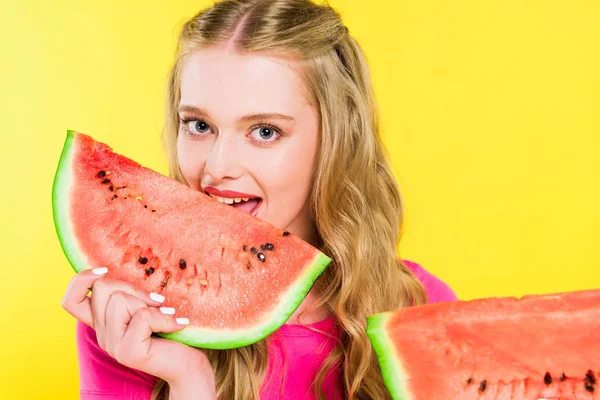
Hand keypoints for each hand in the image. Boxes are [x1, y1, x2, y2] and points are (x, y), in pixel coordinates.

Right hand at [62, 267, 216, 394]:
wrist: (189, 364)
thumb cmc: (171, 332)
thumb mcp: (147, 306)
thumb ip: (132, 294)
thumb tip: (127, 269)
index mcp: (103, 322)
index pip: (70, 300)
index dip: (81, 279)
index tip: (106, 269)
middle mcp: (103, 334)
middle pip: (103, 289)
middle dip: (134, 289)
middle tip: (157, 303)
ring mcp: (113, 345)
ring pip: (120, 300)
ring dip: (150, 305)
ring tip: (166, 317)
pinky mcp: (128, 351)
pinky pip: (143, 316)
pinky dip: (164, 317)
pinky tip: (177, 324)